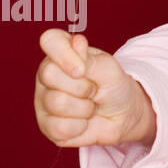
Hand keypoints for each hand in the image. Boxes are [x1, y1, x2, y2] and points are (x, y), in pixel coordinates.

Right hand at [34, 28, 155, 148]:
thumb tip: (76, 42)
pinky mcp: (46, 126)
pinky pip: (60, 126)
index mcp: (62, 54)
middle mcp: (47, 76)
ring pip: (57, 102)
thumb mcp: (110, 70)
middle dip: (82, 85)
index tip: (82, 69)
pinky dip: (80, 125)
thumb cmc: (114, 86)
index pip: (50, 40)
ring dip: (85, 107)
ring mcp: (43, 101)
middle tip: (93, 89)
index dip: (65, 54)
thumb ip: (91, 59)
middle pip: (50, 74)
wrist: (124, 115)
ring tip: (91, 105)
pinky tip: (84, 121)